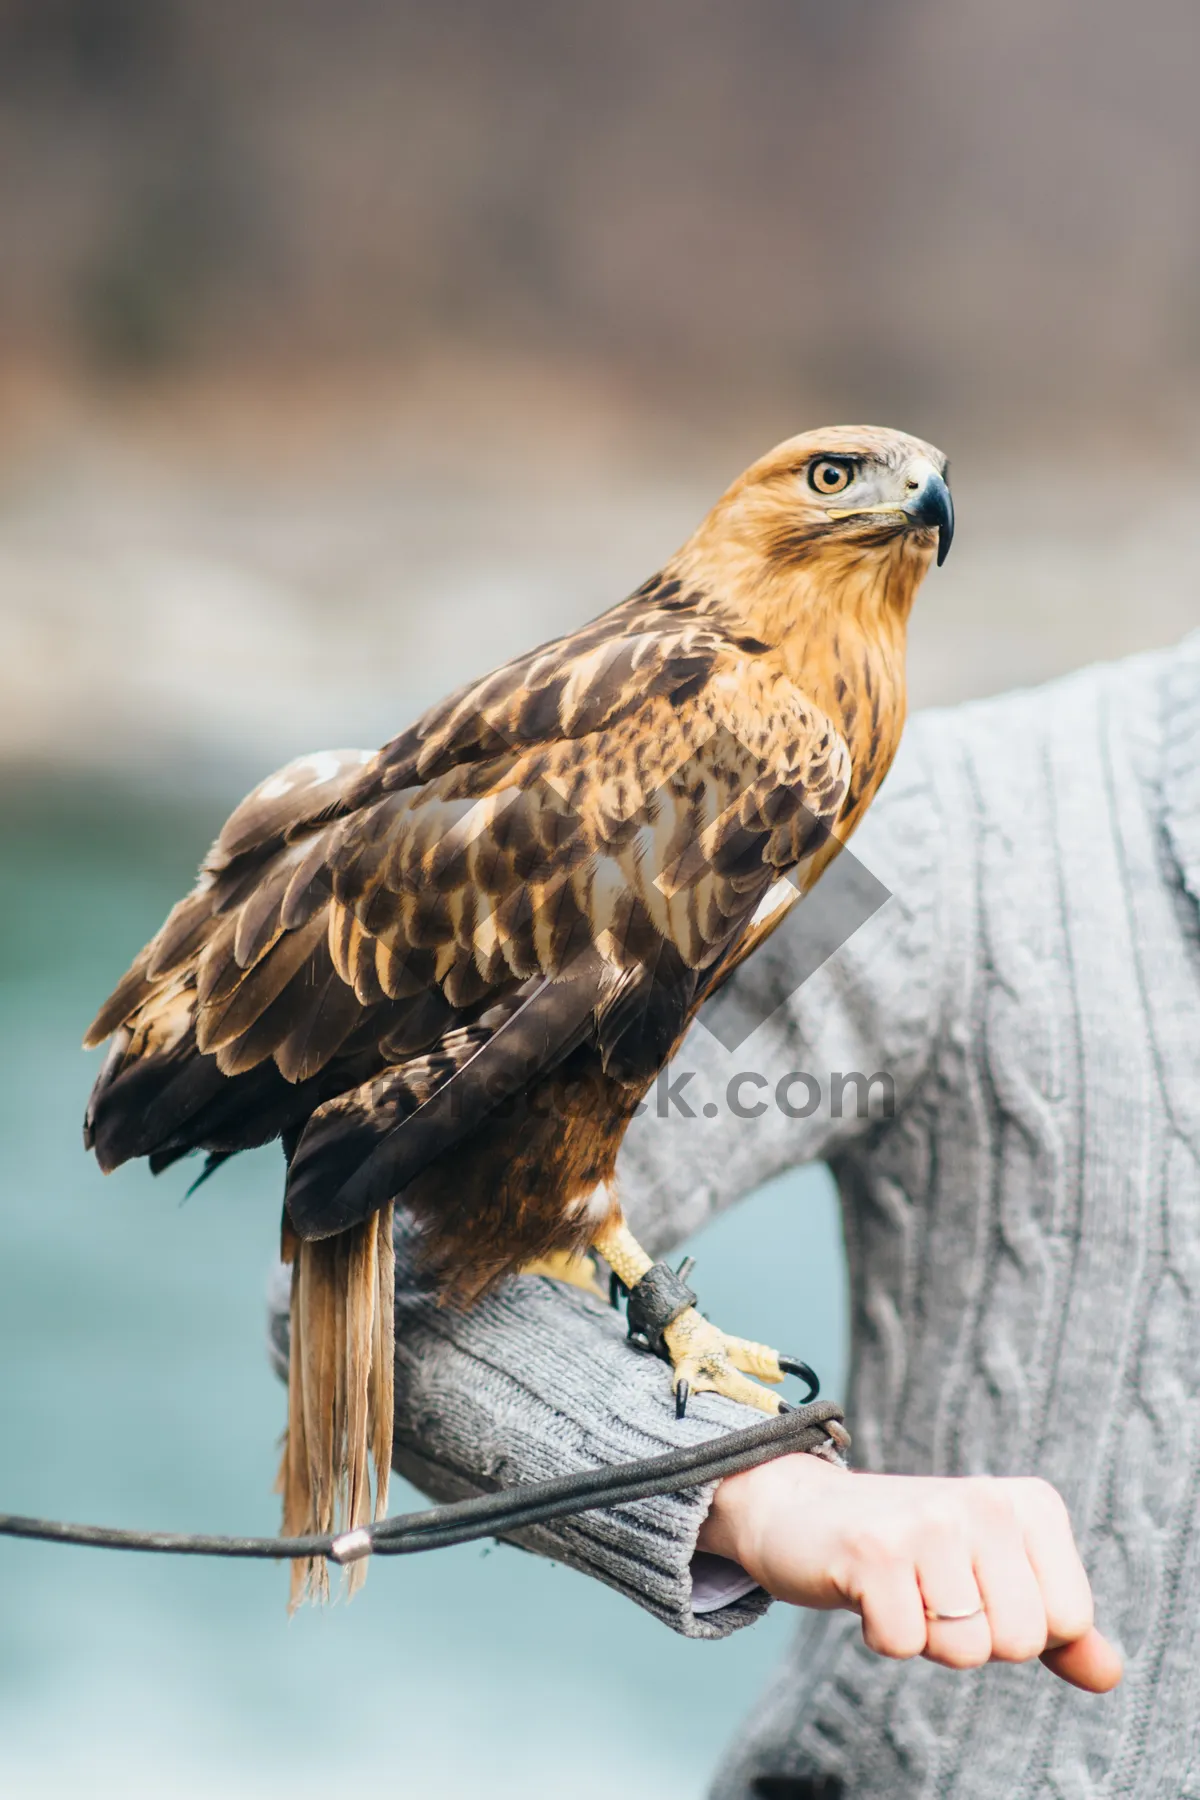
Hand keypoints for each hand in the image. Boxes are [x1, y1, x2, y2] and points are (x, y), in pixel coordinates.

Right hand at [697, 1453, 1121, 1692]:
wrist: (805, 1511)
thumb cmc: (913, 1553)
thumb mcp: (994, 1576)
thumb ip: (1057, 1626)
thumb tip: (1107, 1674)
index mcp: (1030, 1503)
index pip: (1069, 1620)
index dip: (1020, 1626)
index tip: (977, 1585)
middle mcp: (987, 1500)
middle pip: (1020, 1641)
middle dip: (973, 1638)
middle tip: (933, 1590)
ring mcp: (930, 1520)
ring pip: (964, 1649)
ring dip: (925, 1636)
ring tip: (902, 1587)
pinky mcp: (875, 1549)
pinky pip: (905, 1645)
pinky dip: (882, 1635)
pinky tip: (867, 1590)